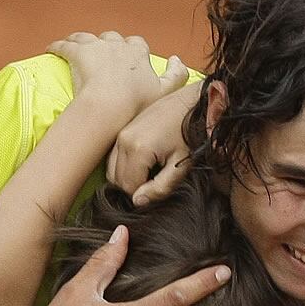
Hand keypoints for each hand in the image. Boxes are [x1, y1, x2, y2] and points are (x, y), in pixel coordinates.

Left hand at [47, 31, 188, 126]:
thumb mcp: (165, 93)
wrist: (110, 106)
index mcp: (138, 54)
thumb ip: (176, 77)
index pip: (138, 45)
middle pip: (112, 39)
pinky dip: (58, 46)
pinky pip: (64, 45)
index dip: (134, 51)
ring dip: (83, 41)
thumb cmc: (137, 104)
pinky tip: (52, 49)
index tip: (132, 59)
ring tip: (77, 47)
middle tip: (104, 58)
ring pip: (87, 38)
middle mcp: (118, 45)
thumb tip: (178, 61)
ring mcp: (96, 47)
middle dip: (109, 45)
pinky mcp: (76, 53)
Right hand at [106, 81, 201, 202]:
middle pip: (118, 180)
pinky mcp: (121, 130)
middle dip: (134, 188)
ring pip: (112, 170)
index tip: (159, 188)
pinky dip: (124, 167)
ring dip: (128, 178)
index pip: (129, 188)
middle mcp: (123, 140)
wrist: (192, 103)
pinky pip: (113, 158)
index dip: (143, 195)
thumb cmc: (191, 133)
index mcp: (138, 150)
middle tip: (156, 182)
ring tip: (151, 173)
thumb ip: (161, 187)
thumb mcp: (181, 165)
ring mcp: (120, 134)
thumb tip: (138, 202)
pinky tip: (144, 165)